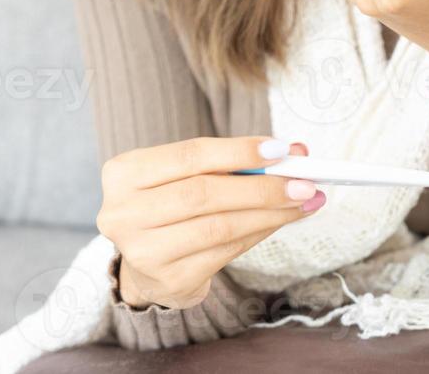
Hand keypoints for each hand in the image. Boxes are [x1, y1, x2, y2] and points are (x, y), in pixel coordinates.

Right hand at [96, 137, 320, 309]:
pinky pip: (225, 252)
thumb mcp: (186, 174)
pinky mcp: (168, 279)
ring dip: (269, 212)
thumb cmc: (172, 205)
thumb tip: (291, 154)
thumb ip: (230, 163)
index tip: (282, 150)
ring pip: (219, 226)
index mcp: (124, 173)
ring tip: (303, 201)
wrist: (148, 263)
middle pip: (204, 193)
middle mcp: (124, 212)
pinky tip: (279, 221)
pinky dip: (259, 233)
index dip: (239, 151)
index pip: (191, 155)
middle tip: (304, 181)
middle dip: (262, 186)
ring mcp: (143, 251)